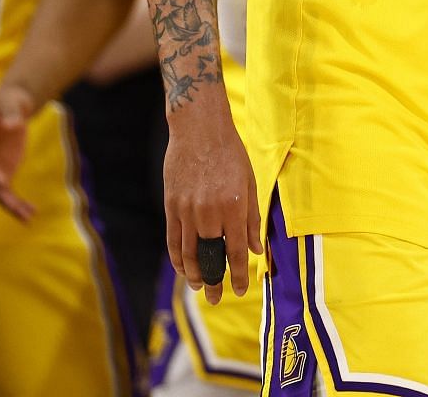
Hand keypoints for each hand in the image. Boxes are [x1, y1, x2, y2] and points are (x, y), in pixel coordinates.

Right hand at [0, 83, 37, 220]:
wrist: (13, 106)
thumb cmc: (10, 100)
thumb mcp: (12, 101)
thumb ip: (12, 112)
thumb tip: (13, 125)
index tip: (3, 180)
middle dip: (0, 193)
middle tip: (15, 205)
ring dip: (10, 205)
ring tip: (27, 216)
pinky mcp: (2, 172)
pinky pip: (7, 190)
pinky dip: (17, 203)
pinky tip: (30, 213)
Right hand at [163, 112, 262, 304]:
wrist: (199, 130)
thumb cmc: (231, 154)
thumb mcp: (250, 183)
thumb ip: (252, 219)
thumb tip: (256, 250)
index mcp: (233, 207)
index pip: (237, 252)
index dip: (239, 275)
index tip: (239, 291)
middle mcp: (209, 213)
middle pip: (210, 258)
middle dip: (214, 281)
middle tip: (216, 298)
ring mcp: (187, 211)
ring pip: (188, 254)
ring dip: (194, 274)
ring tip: (199, 286)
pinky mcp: (171, 206)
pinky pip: (173, 240)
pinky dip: (178, 258)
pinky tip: (183, 268)